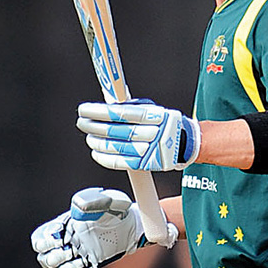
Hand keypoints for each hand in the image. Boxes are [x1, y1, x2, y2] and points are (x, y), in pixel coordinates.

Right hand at [30, 188, 177, 267]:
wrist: (133, 224)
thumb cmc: (116, 208)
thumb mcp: (105, 201)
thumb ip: (91, 203)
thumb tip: (78, 208)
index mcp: (63, 226)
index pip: (39, 239)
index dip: (43, 242)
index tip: (57, 238)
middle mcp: (66, 243)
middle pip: (45, 259)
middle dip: (52, 257)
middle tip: (67, 252)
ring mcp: (77, 257)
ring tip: (79, 261)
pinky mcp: (89, 267)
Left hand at [76, 99, 200, 170]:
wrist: (184, 142)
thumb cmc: (164, 122)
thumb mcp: (150, 108)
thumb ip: (129, 106)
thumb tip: (106, 103)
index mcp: (152, 115)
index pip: (119, 113)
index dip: (98, 112)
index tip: (85, 110)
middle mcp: (151, 133)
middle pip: (115, 131)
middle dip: (94, 126)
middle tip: (82, 122)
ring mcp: (148, 150)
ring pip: (115, 147)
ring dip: (97, 142)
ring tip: (89, 136)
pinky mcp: (145, 164)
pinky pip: (120, 162)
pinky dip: (105, 158)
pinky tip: (96, 152)